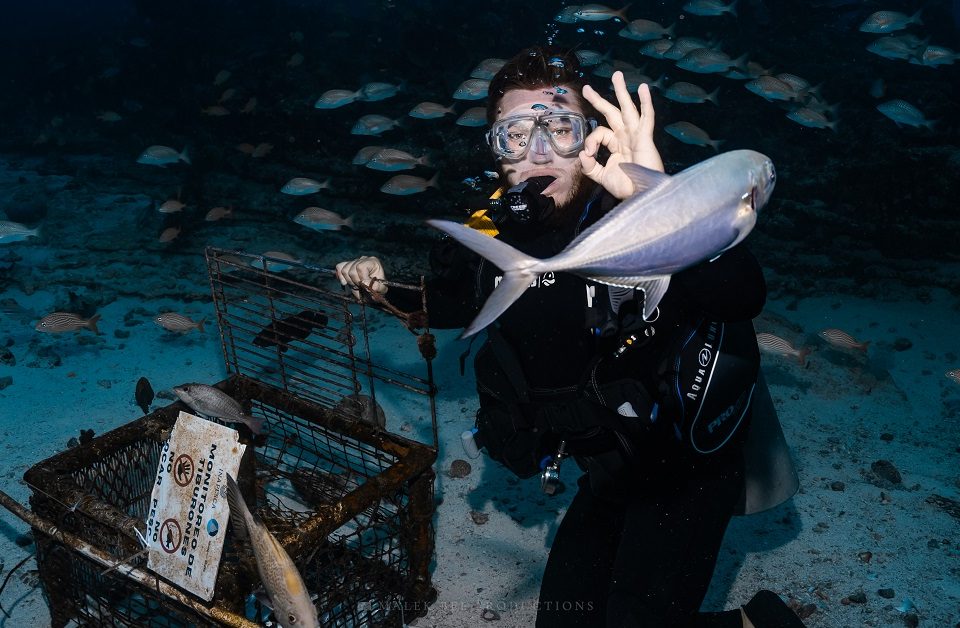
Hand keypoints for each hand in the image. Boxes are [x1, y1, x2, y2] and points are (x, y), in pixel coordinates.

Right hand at [334, 256, 387, 297]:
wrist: (373, 289)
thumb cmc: (378, 288)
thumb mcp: (382, 289)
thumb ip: (377, 287)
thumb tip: (366, 283)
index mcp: (373, 262)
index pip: (360, 267)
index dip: (361, 278)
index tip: (365, 285)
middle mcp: (363, 259)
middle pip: (351, 270)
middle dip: (355, 282)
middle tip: (361, 287)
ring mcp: (354, 261)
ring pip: (344, 270)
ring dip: (349, 281)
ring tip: (356, 285)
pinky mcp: (347, 265)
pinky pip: (339, 267)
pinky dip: (341, 277)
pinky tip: (346, 282)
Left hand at [579, 71, 664, 199]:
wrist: (642, 194)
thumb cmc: (627, 187)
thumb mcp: (602, 176)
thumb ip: (590, 166)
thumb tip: (582, 153)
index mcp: (617, 145)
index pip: (600, 133)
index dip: (591, 140)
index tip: (588, 154)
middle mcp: (626, 137)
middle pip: (612, 113)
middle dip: (600, 100)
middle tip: (587, 89)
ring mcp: (636, 135)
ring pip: (628, 109)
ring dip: (622, 91)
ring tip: (617, 75)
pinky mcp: (645, 138)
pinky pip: (646, 117)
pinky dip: (646, 103)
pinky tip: (643, 89)